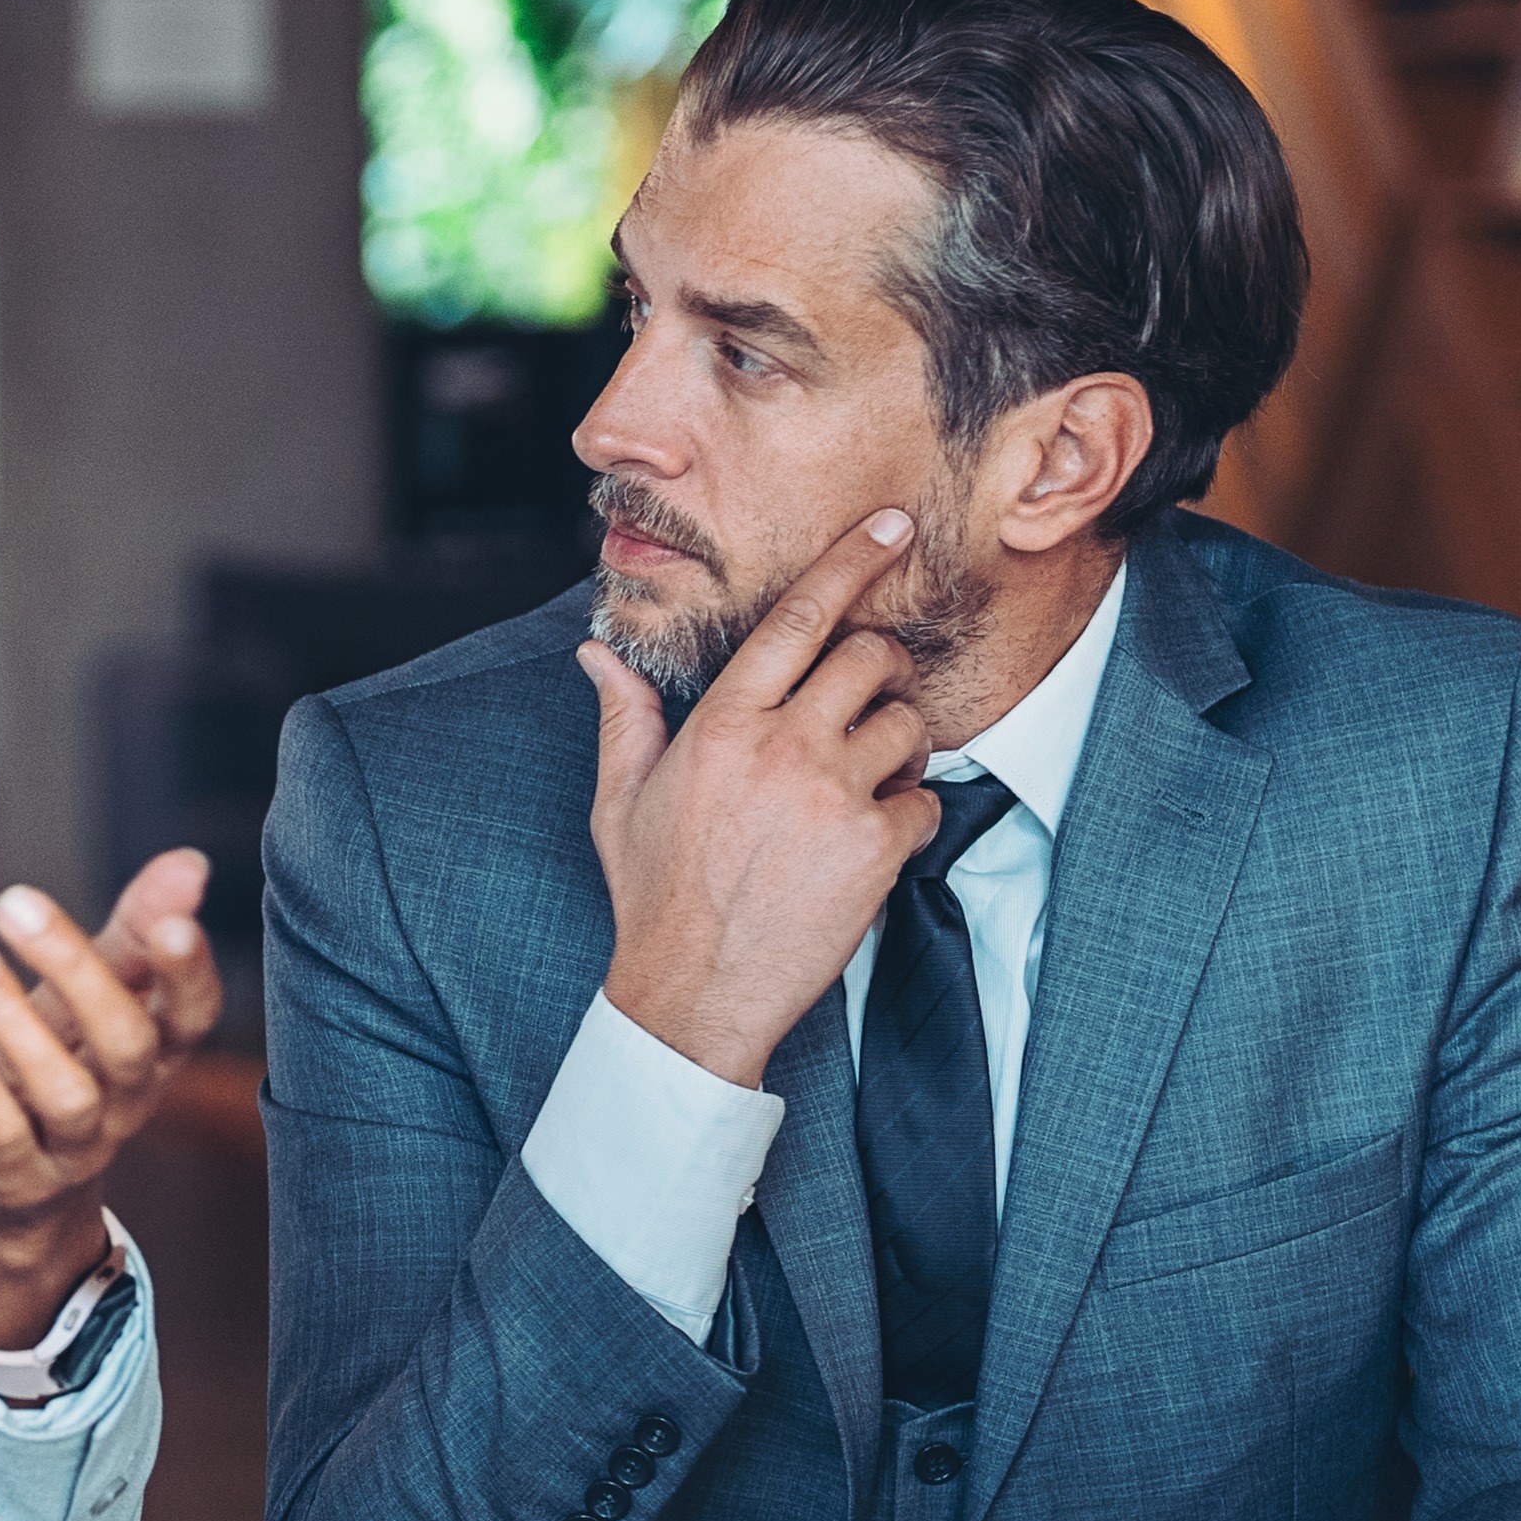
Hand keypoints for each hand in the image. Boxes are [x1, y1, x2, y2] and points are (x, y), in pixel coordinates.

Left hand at [0, 850, 224, 1355]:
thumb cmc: (65, 1066)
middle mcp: (128, 1102)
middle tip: (12, 901)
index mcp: (159, 1052)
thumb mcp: (96, 997)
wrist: (22, 1192)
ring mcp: (75, 1147)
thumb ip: (137, 931)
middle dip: (77, 972)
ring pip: (65, 1092)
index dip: (190, 974)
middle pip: (127, 1045)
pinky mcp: (16, 1177)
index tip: (172, 922)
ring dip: (12, 1021)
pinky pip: (0, 1128)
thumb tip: (190, 862)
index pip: (194, 1016)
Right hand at [585, 506, 940, 1086]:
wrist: (693, 993)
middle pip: (869, 659)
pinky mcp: (874, 847)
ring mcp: (832, 796)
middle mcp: (780, 747)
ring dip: (900, 745)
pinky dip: (911, 814)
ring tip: (866, 781)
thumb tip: (596, 655)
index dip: (850, 562)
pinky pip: (925, 800)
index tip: (890, 527)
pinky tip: (870, 842)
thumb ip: (625, 718)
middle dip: (880, 671)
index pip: (797, 618)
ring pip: (907, 725)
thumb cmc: (656, 896)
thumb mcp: (622, 801)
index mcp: (721, 725)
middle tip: (867, 704)